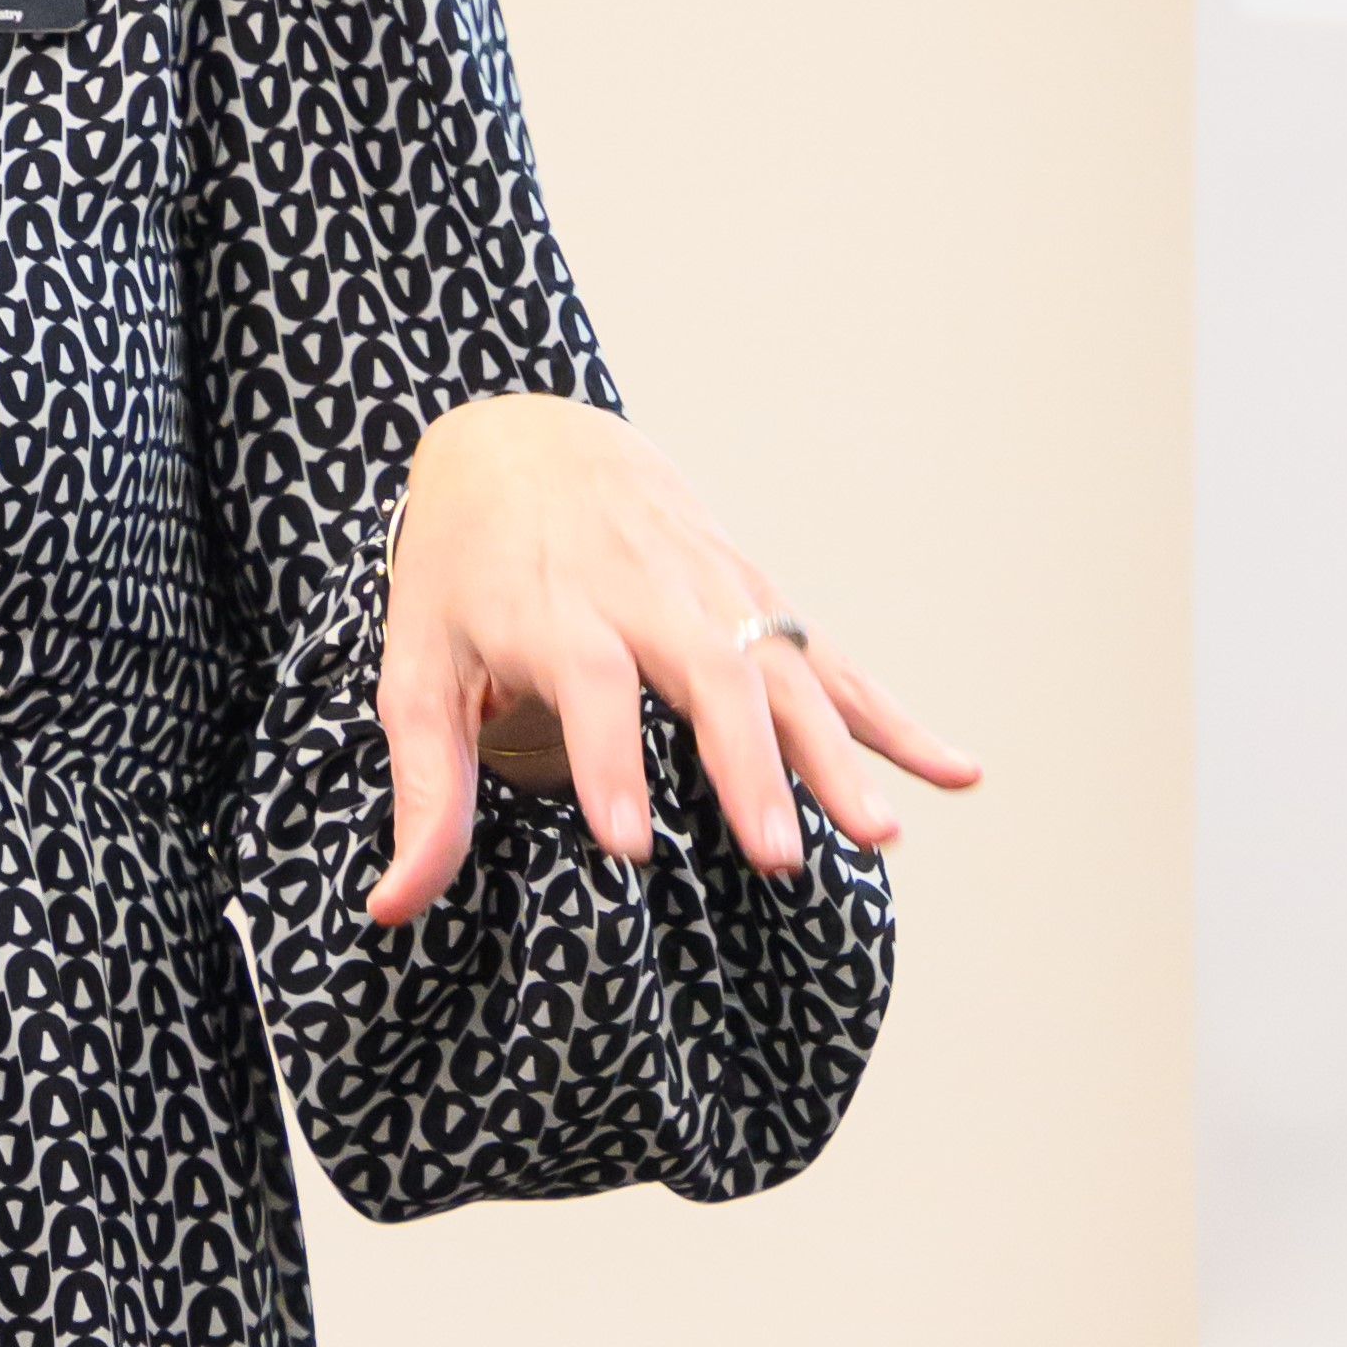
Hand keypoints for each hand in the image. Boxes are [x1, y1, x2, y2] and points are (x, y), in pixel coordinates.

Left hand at [369, 395, 980, 927]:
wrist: (523, 437)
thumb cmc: (460, 569)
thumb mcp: (414, 665)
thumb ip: (422, 789)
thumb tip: (389, 908)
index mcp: (551, 606)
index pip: (586, 684)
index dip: (606, 762)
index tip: (627, 844)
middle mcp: (641, 590)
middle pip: (707, 673)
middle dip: (744, 767)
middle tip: (774, 857)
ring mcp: (711, 587)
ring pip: (784, 670)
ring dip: (837, 752)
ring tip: (880, 834)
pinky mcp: (755, 592)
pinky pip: (833, 659)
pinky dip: (895, 716)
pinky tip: (957, 771)